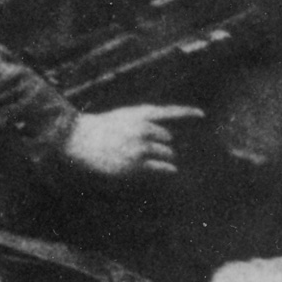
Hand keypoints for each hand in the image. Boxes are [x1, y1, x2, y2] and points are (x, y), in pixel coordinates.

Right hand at [59, 104, 205, 178]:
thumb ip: (145, 121)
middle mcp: (144, 129)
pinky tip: (168, 169)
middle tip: (148, 148)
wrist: (80, 139)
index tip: (202, 115)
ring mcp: (141, 147)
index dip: (187, 112)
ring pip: (167, 154)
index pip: (169, 111)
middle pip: (169, 139)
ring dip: (163, 157)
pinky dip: (167, 168)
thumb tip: (166, 134)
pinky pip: (162, 167)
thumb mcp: (124, 116)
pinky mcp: (137, 164)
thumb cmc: (101, 128)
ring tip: (146, 158)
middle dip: (164, 144)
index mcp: (140, 114)